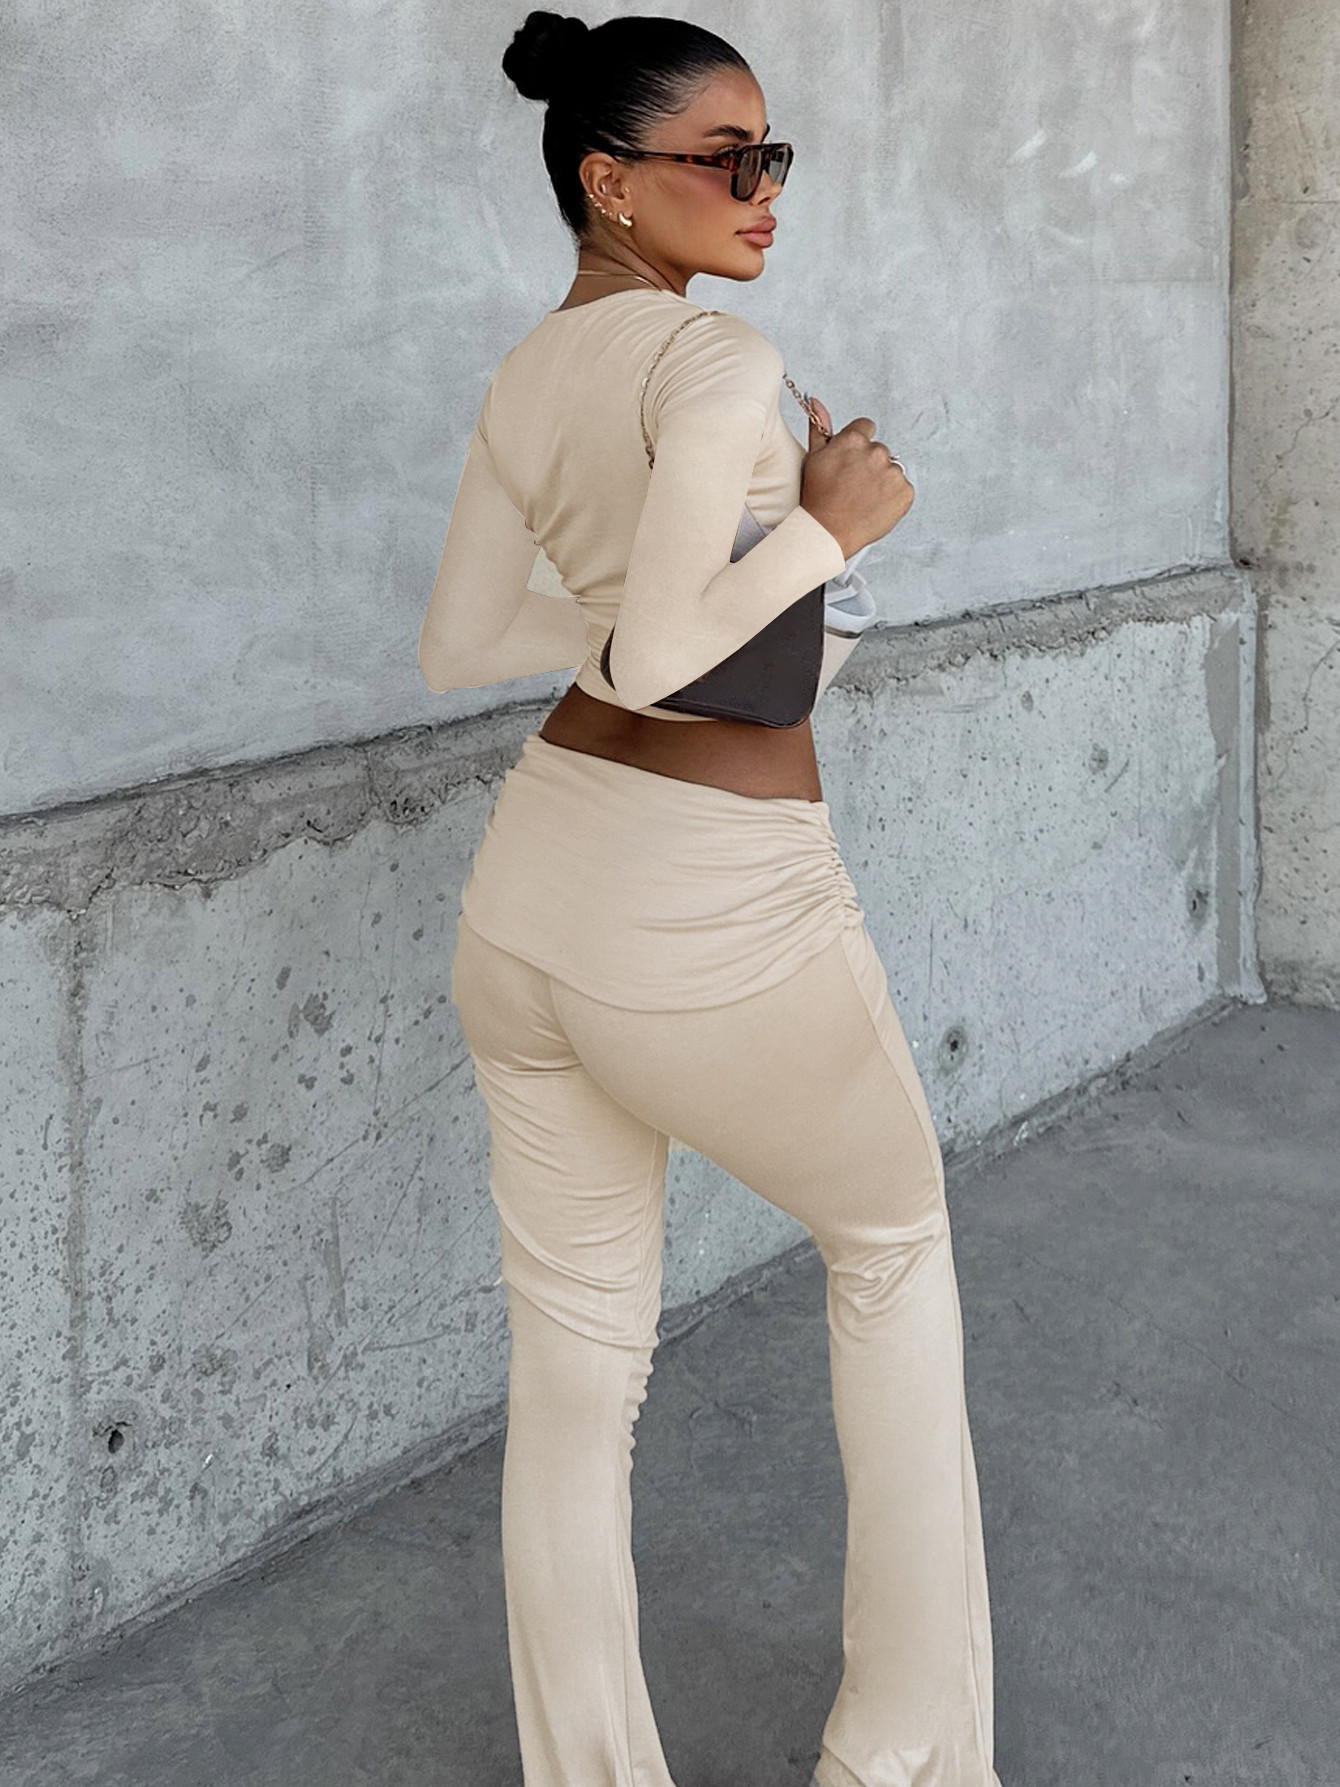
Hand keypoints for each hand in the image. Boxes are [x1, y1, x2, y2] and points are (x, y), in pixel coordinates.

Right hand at [800, 396, 913, 558]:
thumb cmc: (818, 497)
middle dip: (869, 464)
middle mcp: (877, 452)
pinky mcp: (905, 492)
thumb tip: (816, 401)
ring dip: (881, 480)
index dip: (857, 445)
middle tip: (853, 485)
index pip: (866, 427)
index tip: (851, 462)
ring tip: (863, 498)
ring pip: (891, 469)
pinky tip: (874, 506)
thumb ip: (819, 428)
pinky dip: (892, 497)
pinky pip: (902, 489)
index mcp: (855, 439)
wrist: (828, 533)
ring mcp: (893, 473)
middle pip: (878, 450)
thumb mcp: (815, 458)